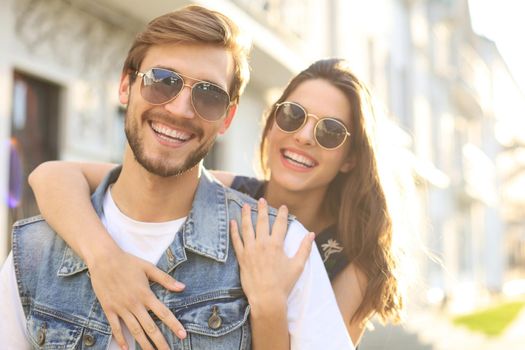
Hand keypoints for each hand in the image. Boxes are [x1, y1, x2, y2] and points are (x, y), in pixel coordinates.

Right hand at [86, 247, 186, 349]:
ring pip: (134, 331)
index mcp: (146, 294)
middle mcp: (134, 304)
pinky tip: (126, 348)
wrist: (104, 259)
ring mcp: (121, 308)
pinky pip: (115, 327)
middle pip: (150, 327)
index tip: (183, 335)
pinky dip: (121, 339)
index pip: (163, 313)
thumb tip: (183, 287)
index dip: (174, 325)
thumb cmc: (128, 262)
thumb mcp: (149, 268)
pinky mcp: (109, 309)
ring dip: (144, 344)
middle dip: (160, 342)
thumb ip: (166, 279)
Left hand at [230, 198, 314, 313]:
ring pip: (247, 228)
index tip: (282, 207)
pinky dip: (234, 231)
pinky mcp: (242, 257)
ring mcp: (250, 250)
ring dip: (246, 215)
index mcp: (277, 245)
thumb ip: (304, 249)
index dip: (282, 214)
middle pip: (262, 222)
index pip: (280, 224)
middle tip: (261, 200)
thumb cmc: (284, 283)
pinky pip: (236, 241)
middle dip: (262, 209)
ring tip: (246, 205)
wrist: (267, 298)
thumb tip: (311, 235)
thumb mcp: (298, 266)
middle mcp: (262, 244)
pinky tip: (232, 222)